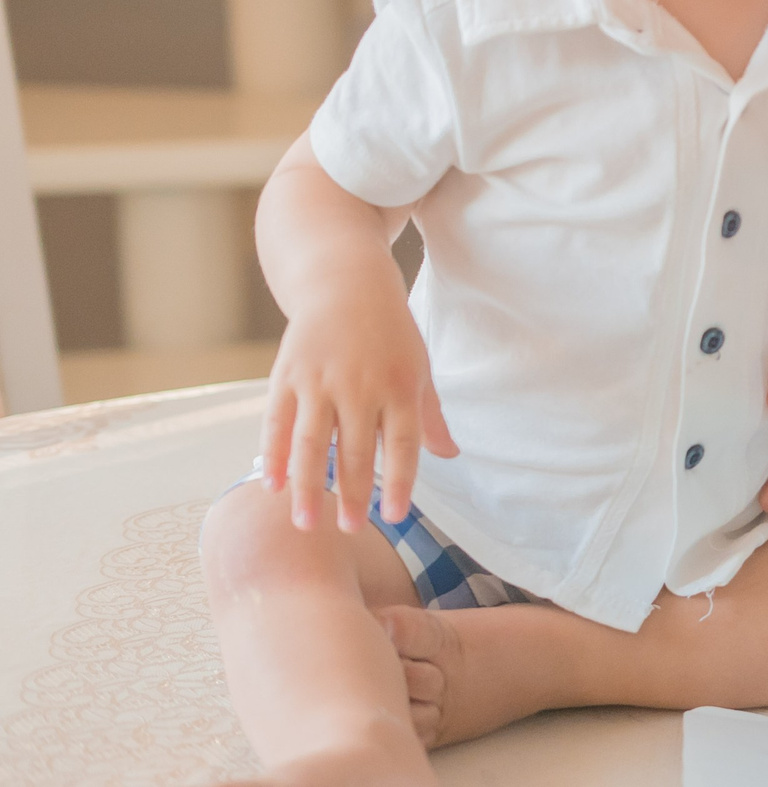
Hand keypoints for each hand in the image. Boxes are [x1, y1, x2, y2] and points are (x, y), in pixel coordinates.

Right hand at [261, 283, 455, 533]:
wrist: (345, 281)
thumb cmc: (389, 331)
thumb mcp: (419, 367)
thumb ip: (430, 416)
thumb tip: (450, 456)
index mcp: (400, 385)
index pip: (402, 444)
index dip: (400, 482)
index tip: (394, 517)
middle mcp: (360, 385)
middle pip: (355, 451)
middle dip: (352, 494)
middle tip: (349, 530)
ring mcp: (320, 380)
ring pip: (312, 444)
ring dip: (308, 487)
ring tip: (306, 523)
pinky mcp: (287, 375)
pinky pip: (277, 423)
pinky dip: (273, 456)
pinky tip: (272, 486)